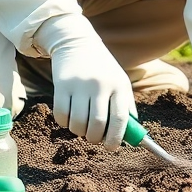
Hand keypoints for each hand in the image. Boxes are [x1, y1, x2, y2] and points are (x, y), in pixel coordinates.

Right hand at [36, 14, 135, 147]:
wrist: (78, 43)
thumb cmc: (103, 70)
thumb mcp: (120, 82)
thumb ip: (125, 107)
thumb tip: (130, 136)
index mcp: (119, 85)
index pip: (120, 118)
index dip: (116, 138)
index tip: (112, 148)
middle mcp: (100, 85)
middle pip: (97, 124)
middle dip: (95, 138)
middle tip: (94, 138)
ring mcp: (80, 85)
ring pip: (78, 123)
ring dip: (79, 132)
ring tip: (82, 126)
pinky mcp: (61, 85)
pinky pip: (61, 115)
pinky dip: (65, 123)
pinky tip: (70, 117)